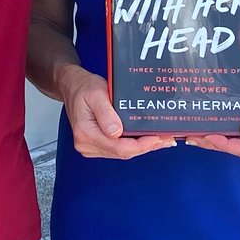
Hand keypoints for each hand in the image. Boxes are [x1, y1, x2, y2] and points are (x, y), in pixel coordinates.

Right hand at [61, 67, 175, 158]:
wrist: (73, 86)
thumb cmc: (84, 88)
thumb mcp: (96, 94)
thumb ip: (106, 113)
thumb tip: (116, 132)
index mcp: (86, 133)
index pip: (118, 147)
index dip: (140, 145)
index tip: (156, 138)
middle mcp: (86, 144)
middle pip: (122, 153)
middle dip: (146, 147)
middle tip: (166, 139)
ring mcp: (91, 146)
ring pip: (121, 153)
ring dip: (142, 147)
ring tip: (161, 140)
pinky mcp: (96, 145)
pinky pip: (118, 149)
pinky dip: (134, 145)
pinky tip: (146, 140)